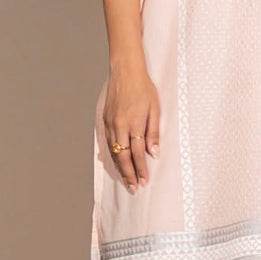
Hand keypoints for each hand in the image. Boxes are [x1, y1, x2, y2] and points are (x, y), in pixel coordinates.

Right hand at [102, 61, 160, 193]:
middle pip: (123, 156)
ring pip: (114, 151)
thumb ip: (153, 132)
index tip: (145, 181)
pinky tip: (115, 163)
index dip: (141, 169)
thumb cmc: (143, 88)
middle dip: (129, 174)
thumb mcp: (155, 108)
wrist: (125, 71)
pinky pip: (108, 142)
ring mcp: (110, 123)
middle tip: (134, 188)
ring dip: (120, 168)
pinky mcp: (105, 120)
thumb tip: (154, 153)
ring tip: (126, 181)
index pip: (137, 153)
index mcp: (134, 123)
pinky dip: (112, 155)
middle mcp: (120, 126)